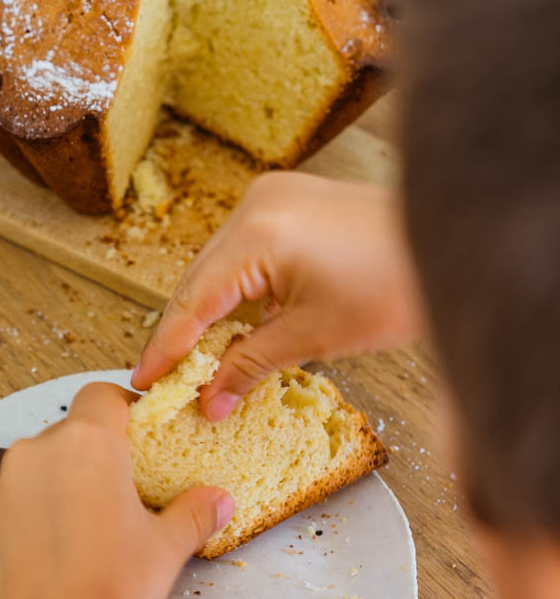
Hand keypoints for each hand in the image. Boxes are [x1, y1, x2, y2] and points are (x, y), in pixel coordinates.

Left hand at [0, 382, 233, 598]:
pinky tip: (60, 552)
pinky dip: (39, 511)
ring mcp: (5, 484)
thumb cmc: (107, 592)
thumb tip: (219, 501)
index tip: (144, 436)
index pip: (103, 395)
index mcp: (88, 443)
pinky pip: (19, 498)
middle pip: (73, 431)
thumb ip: (194, 514)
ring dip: (66, 482)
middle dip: (99, 453)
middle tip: (127, 492)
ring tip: (93, 527)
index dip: (125, 409)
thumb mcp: (165, 550)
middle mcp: (39, 450)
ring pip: (42, 464)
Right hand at [132, 172, 422, 420]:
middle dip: (181, 334)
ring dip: (206, 313)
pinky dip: (232, 290)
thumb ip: (250, 365)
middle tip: (163, 384)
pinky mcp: (286, 201)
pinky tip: (228, 328)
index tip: (142, 383)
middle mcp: (256, 205)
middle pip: (197, 280)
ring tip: (192, 364)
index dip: (165, 348)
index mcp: (259, 234)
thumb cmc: (397, 286)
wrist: (454, 243)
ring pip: (216, 266)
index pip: (192, 301)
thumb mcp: (315, 337)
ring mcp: (271, 197)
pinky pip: (240, 252)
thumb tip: (208, 401)